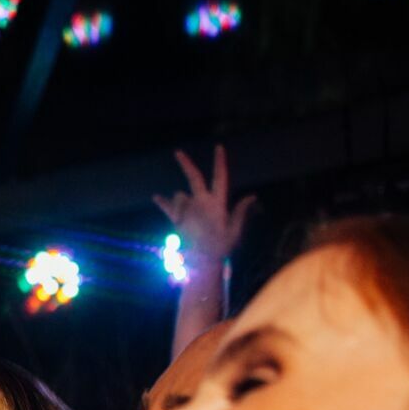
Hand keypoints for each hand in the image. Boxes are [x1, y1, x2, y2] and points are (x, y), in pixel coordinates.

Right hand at [153, 145, 255, 265]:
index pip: (219, 178)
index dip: (219, 163)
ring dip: (178, 204)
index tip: (219, 147)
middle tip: (177, 152)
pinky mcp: (178, 219)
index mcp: (218, 203)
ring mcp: (189, 210)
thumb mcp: (235, 233)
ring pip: (180, 196)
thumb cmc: (223, 248)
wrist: (204, 262)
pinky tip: (156, 197)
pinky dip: (163, 202)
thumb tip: (252, 196)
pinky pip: (168, 208)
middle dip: (186, 165)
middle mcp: (203, 202)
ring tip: (183, 223)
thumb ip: (240, 214)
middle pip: (194, 178)